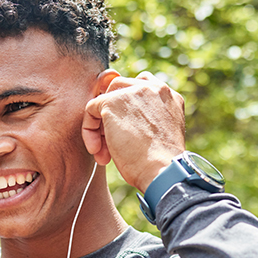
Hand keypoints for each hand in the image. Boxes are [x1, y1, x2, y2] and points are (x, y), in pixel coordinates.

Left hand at [82, 71, 185, 191]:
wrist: (162, 170)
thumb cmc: (160, 164)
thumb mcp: (158, 133)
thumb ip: (146, 118)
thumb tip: (120, 118)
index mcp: (168, 95)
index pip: (140, 86)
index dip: (127, 105)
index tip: (123, 129)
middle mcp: (153, 88)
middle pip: (119, 89)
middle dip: (112, 115)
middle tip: (111, 143)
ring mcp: (133, 92)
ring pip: (105, 100)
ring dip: (100, 126)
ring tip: (104, 153)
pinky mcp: (112, 102)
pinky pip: (90, 109)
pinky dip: (89, 131)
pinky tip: (97, 151)